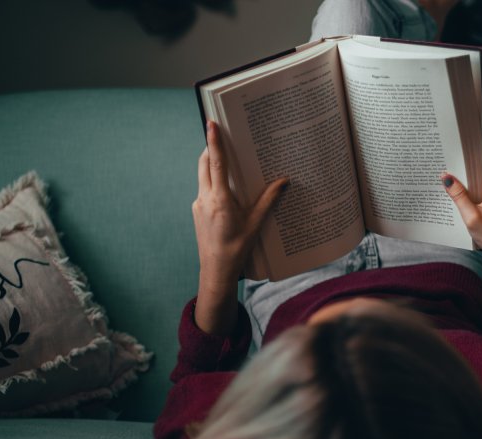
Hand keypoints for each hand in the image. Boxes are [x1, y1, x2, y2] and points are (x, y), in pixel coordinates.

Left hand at [192, 121, 287, 333]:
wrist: (216, 271)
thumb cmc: (237, 249)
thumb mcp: (256, 224)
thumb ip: (268, 200)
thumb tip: (284, 181)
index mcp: (220, 199)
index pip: (216, 163)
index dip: (214, 141)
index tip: (211, 123)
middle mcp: (205, 198)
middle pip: (204, 164)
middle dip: (211, 148)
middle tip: (221, 136)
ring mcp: (198, 204)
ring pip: (203, 176)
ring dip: (212, 165)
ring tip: (228, 161)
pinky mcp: (197, 211)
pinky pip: (204, 189)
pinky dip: (213, 182)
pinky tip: (227, 189)